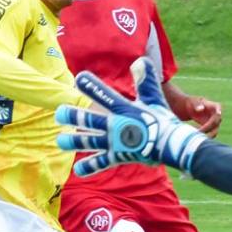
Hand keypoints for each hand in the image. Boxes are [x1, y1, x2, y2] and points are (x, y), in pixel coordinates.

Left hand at [56, 57, 208, 175]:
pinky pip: (101, 162)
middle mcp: (116, 126)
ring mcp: (115, 142)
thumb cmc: (163, 120)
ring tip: (60, 141)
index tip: (79, 79)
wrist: (171, 145)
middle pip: (89, 121)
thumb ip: (145, 79)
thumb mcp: (154, 97)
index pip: (105, 95)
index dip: (92, 86)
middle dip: (73, 116)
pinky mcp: (118, 156)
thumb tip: (139, 60)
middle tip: (59, 113)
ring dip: (74, 142)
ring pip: (90, 141)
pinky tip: (77, 170)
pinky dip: (90, 166)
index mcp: (123, 109)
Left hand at [189, 97, 221, 137]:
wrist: (192, 110)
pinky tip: (197, 137)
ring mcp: (216, 122)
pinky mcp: (212, 129)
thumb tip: (200, 109)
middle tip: (198, 131)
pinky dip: (205, 137)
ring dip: (208, 135)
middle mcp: (218, 115)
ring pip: (215, 131)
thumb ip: (197, 105)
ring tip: (198, 137)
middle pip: (215, 122)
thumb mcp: (194, 103)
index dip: (219, 111)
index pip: (218, 108)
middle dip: (207, 128)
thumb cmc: (193, 104)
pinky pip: (211, 134)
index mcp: (214, 106)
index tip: (218, 113)